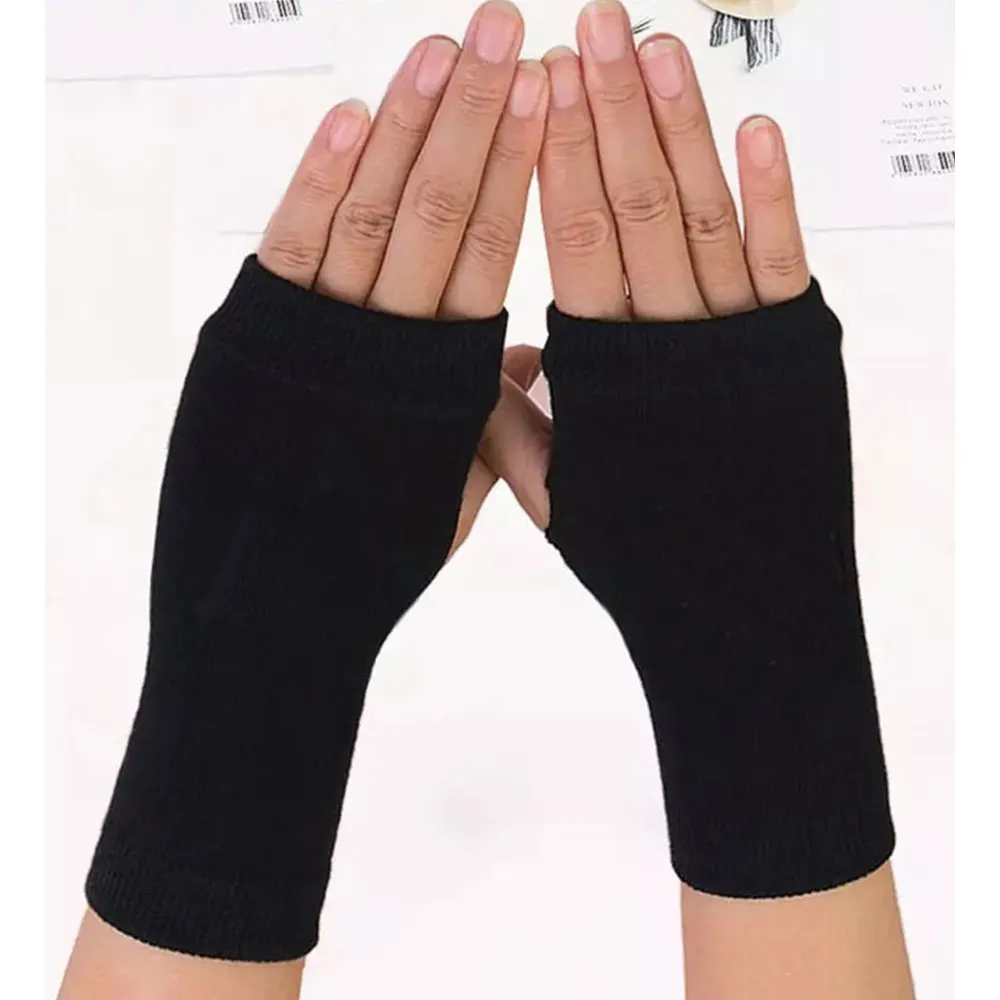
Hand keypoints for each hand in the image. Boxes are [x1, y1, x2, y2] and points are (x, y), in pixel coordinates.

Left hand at [257, 0, 548, 554]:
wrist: (276, 599)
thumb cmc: (375, 549)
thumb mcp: (451, 489)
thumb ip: (494, 417)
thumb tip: (526, 352)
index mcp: (445, 375)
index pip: (491, 248)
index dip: (515, 169)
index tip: (541, 96)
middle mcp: (387, 340)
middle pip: (438, 208)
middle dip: (471, 113)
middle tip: (504, 27)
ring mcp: (319, 331)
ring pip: (372, 210)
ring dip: (405, 123)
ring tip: (441, 45)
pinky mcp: (254, 333)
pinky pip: (294, 241)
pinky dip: (320, 177)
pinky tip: (352, 112)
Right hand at [486, 2, 812, 526]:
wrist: (739, 609)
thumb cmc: (642, 552)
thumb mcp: (559, 494)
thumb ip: (515, 422)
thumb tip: (493, 355)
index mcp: (603, 373)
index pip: (574, 242)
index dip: (556, 163)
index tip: (537, 89)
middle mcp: (671, 343)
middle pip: (636, 208)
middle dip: (610, 113)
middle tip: (588, 25)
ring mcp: (738, 343)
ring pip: (703, 217)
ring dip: (681, 128)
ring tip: (654, 45)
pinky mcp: (795, 351)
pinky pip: (779, 261)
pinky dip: (771, 193)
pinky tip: (754, 128)